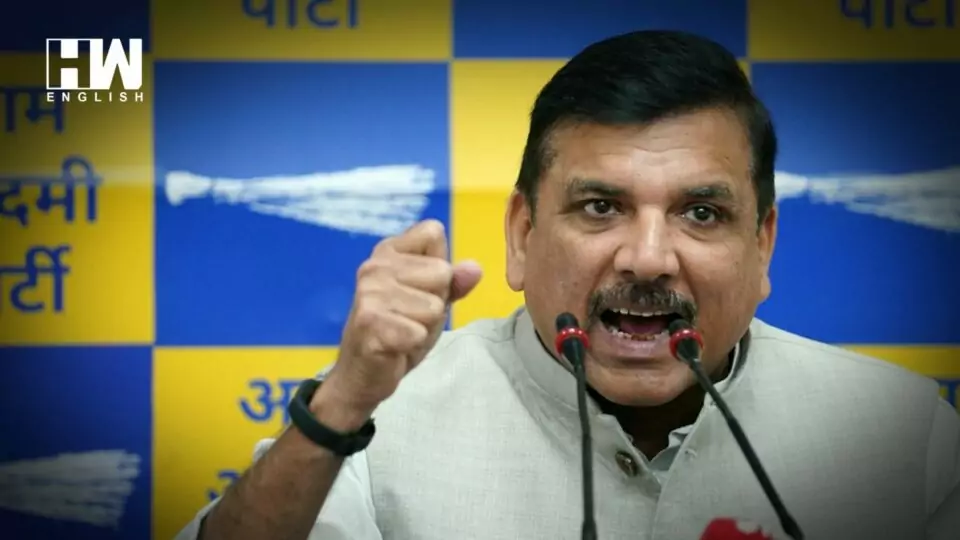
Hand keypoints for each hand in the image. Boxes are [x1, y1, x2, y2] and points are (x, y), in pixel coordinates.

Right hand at [315, 219, 482, 421]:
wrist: (363, 373)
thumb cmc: (399, 330)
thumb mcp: (432, 301)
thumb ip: (454, 282)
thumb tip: (475, 268)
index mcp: (388, 251)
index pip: (432, 232)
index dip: (440, 265)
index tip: (419, 288)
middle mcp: (374, 266)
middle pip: (441, 271)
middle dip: (435, 301)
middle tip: (410, 317)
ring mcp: (369, 293)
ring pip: (433, 306)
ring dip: (424, 325)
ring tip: (402, 330)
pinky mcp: (370, 323)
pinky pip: (420, 332)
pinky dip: (414, 344)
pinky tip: (395, 345)